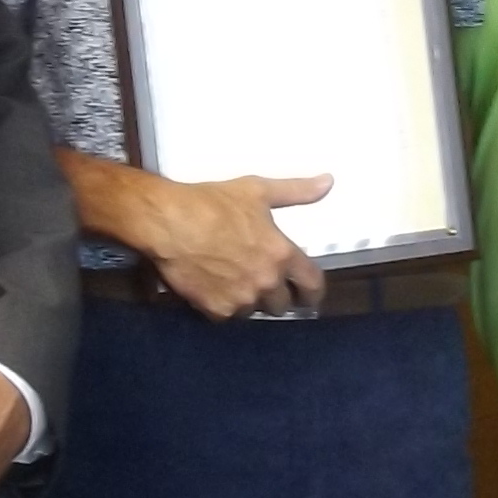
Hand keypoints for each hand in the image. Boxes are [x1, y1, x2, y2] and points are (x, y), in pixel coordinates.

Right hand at [134, 171, 334, 320]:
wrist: (168, 222)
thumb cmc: (212, 203)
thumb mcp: (257, 191)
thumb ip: (297, 191)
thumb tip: (328, 182)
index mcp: (282, 255)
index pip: (312, 286)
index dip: (313, 294)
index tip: (309, 297)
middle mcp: (266, 282)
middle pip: (282, 304)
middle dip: (275, 295)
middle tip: (260, 281)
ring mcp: (241, 299)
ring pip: (254, 311)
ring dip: (248, 300)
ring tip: (233, 281)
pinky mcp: (216, 310)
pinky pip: (228, 315)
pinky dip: (223, 305)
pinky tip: (214, 287)